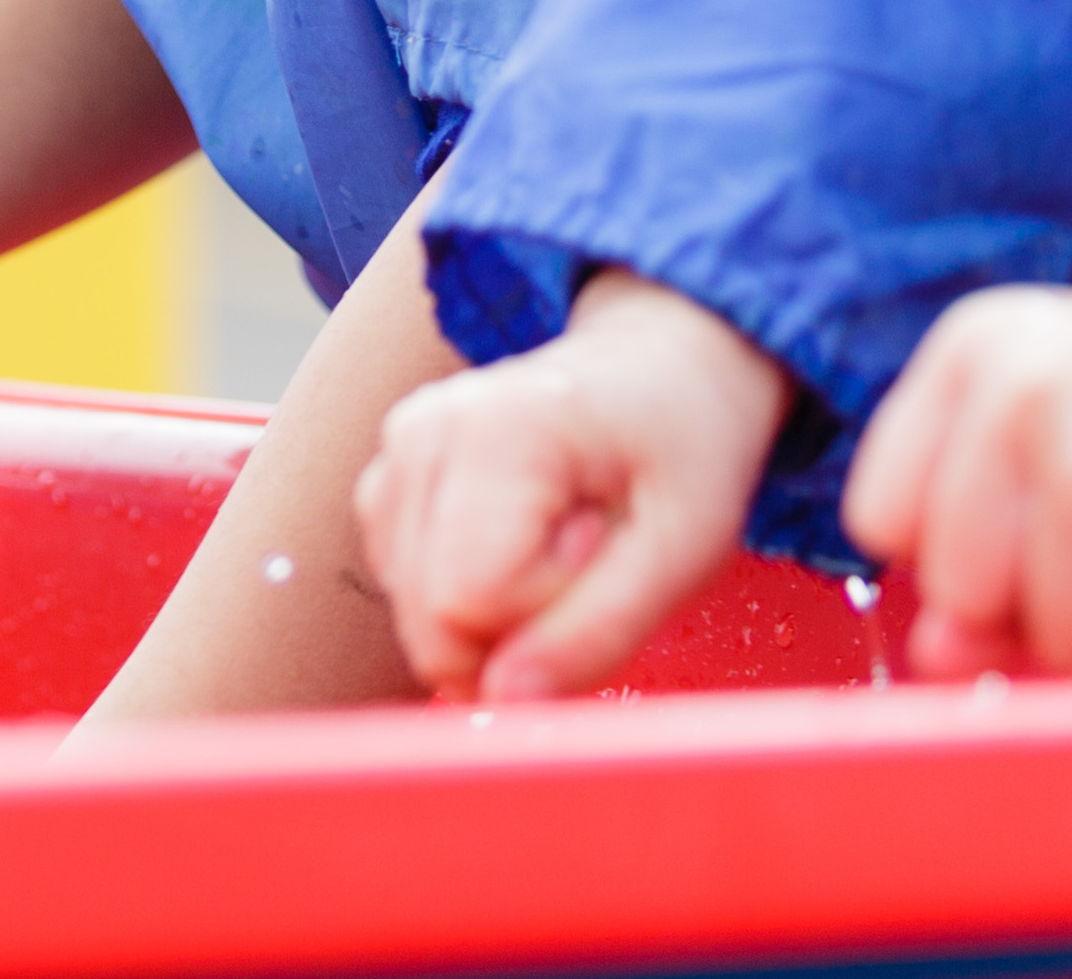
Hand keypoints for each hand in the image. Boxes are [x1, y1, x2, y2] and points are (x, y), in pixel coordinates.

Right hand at [355, 265, 789, 699]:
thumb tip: (503, 703)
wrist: (661, 369)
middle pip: (431, 620)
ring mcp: (395, 453)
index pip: (470, 604)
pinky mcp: (387, 481)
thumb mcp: (684, 547)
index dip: (550, 609)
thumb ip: (598, 631)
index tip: (604, 544)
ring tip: (561, 534)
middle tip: (587, 545)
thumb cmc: (682, 450)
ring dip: (496, 611)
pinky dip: (468, 594)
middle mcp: (421, 432)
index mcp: (495, 430)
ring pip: (416, 616)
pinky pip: (409, 592)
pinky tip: (520, 537)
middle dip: (517, 624)